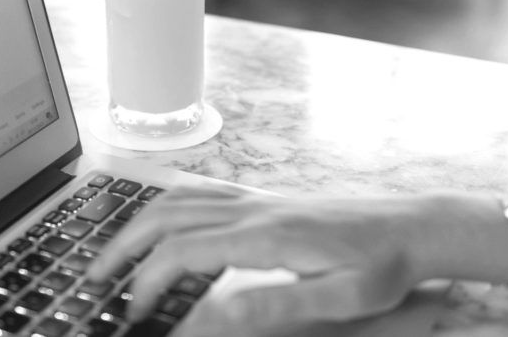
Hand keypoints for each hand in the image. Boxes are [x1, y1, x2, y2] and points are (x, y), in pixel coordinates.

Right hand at [87, 185, 427, 336]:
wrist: (410, 227)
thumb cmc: (381, 267)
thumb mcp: (341, 299)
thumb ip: (277, 304)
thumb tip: (214, 314)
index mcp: (266, 236)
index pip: (183, 252)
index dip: (148, 282)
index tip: (133, 310)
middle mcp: (252, 210)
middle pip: (166, 217)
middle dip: (123, 247)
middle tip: (98, 278)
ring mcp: (255, 200)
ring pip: (177, 200)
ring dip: (137, 224)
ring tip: (114, 254)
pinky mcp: (262, 199)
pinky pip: (200, 193)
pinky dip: (165, 207)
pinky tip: (158, 224)